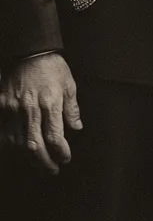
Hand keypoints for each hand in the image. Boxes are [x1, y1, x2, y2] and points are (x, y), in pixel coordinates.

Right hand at [0, 53, 81, 173]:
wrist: (28, 51)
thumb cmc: (51, 66)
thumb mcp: (68, 83)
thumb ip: (72, 108)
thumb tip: (76, 128)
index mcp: (50, 102)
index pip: (54, 137)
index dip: (61, 152)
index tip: (65, 157)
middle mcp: (30, 109)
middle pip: (35, 146)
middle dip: (44, 163)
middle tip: (52, 169)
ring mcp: (13, 109)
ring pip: (18, 144)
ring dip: (28, 159)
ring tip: (38, 163)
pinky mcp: (2, 106)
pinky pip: (5, 134)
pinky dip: (12, 146)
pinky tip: (20, 151)